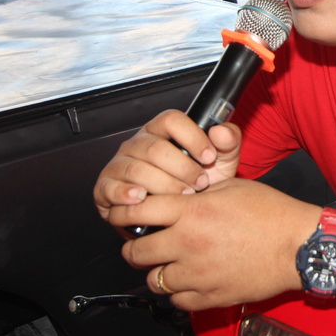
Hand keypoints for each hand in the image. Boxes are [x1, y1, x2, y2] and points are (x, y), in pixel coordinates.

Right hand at [93, 109, 240, 220]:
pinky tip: (142, 199)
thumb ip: (228, 143)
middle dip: (182, 169)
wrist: (180, 215)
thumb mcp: (220, 163)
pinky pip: (110, 187)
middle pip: (155, 148)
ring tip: (181, 196)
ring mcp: (120, 163)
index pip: (171, 120)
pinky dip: (126, 194)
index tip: (209, 157)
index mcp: (163, 131)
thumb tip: (221, 132)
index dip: (192, 137)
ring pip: (137, 169)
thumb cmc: (197, 184)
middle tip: (199, 184)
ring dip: (163, 185)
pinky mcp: (106, 186)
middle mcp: (138, 143)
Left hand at [110, 177, 318, 309]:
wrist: (298, 246)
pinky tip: (190, 280)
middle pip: (136, 252)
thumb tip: (177, 195)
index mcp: (192, 212)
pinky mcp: (210, 297)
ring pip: (154, 281)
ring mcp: (197, 274)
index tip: (122, 215)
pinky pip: (177, 301)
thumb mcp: (232, 187)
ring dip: (158, 271)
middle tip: (146, 243)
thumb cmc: (271, 214)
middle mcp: (188, 243)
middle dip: (136, 247)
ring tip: (171, 263)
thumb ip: (198, 192)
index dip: (124, 212)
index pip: (138, 211)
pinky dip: (179, 292)